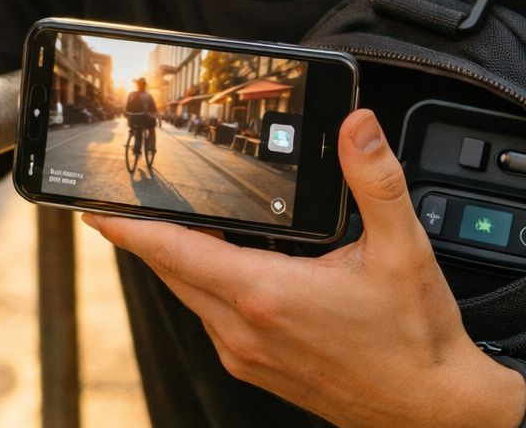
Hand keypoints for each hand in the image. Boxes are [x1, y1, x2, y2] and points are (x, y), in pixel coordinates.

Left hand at [85, 110, 525, 427]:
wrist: (434, 413)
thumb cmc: (417, 342)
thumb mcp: (403, 249)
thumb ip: (375, 179)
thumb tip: (357, 126)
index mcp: (266, 294)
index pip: (174, 250)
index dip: (127, 227)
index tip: (91, 207)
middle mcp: (244, 329)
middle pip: (170, 270)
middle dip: (146, 235)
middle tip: (125, 201)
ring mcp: (246, 354)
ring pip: (189, 295)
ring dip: (176, 260)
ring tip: (172, 223)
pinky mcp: (256, 369)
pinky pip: (210, 318)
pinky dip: (204, 286)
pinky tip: (227, 267)